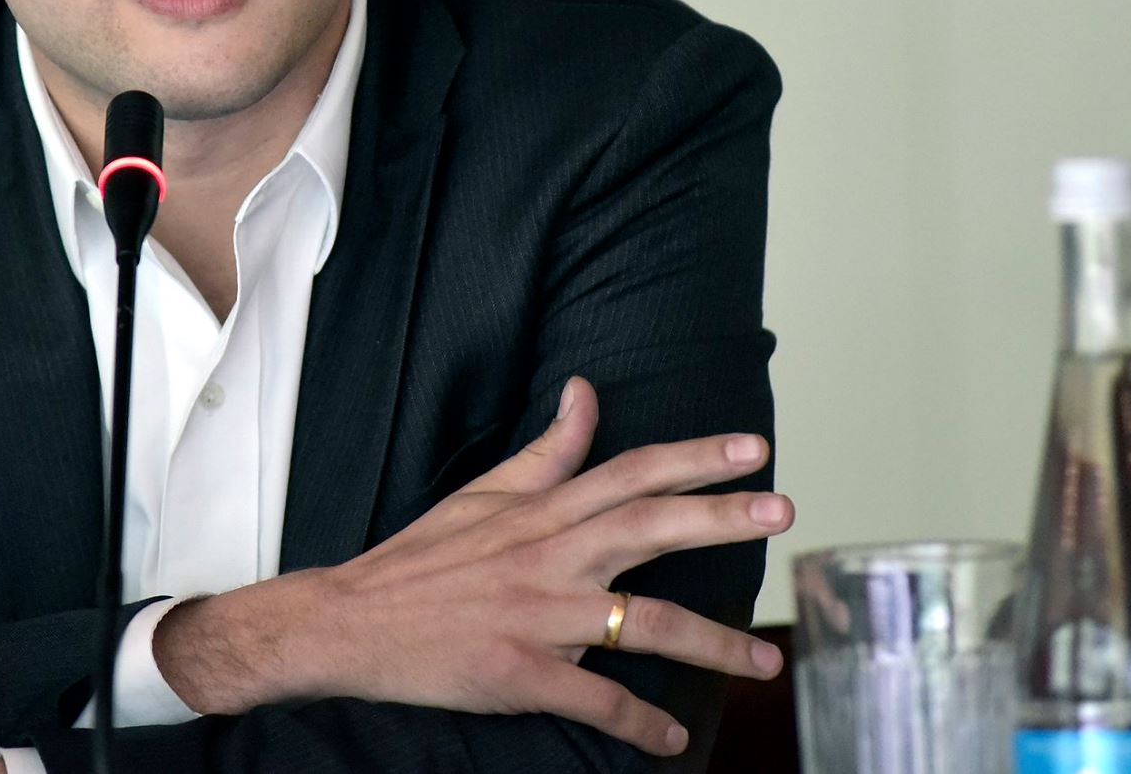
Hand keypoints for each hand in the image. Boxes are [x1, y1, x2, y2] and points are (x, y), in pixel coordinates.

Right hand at [153, 376, 791, 757]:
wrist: (349, 622)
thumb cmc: (421, 559)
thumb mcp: (483, 494)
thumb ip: (546, 450)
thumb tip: (584, 392)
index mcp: (540, 511)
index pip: (628, 470)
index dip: (693, 458)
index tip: (752, 450)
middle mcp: (547, 555)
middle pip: (647, 526)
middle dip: (718, 518)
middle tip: (781, 511)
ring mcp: (535, 615)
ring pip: (640, 623)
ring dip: (709, 643)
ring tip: (762, 661)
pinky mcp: (518, 672)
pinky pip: (594, 701)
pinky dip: (639, 723)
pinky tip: (673, 737)